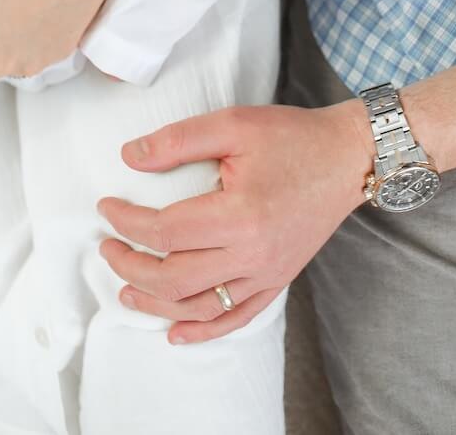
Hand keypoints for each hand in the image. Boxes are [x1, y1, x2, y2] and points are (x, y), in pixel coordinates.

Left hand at [97, 101, 370, 342]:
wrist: (348, 157)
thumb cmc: (292, 137)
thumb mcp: (234, 124)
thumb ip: (179, 140)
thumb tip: (130, 157)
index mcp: (241, 214)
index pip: (166, 230)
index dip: (128, 221)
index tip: (107, 206)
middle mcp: (253, 253)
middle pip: (175, 277)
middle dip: (130, 266)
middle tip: (107, 246)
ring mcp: (267, 273)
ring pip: (200, 307)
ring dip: (156, 303)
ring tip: (125, 289)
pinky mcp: (278, 280)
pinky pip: (236, 317)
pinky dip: (203, 331)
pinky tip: (177, 332)